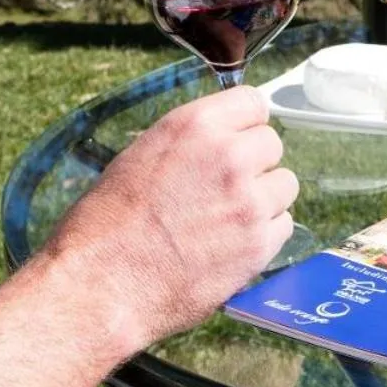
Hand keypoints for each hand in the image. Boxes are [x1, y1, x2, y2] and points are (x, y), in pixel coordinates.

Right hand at [44, 87, 297, 353]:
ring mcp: (249, 201)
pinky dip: (264, 235)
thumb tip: (223, 142)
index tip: (236, 140)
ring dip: (263, 199)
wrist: (101, 285)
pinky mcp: (258, 246)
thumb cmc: (106, 223)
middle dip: (253, 163)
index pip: (253, 102)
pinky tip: (233, 245)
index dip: (244, 124)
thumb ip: (193, 144)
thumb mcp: (143, 156)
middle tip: (225, 188)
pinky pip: (284, 226)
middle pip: (272, 144)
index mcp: (196, 126)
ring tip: (228, 219)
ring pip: (284, 185)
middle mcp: (230, 156)